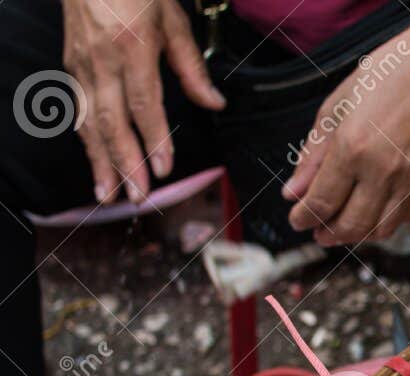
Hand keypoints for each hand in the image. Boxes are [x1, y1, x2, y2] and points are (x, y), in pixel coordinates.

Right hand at [62, 0, 225, 202]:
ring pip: (89, 121)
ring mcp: (82, 64)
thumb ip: (192, 66)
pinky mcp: (71, 66)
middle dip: (124, 163)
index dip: (154, 140)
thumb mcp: (173, 19)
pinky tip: (96, 164)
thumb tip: (214, 103)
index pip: (144, 104)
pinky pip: (78, 110)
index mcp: (132, 48)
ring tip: (109, 195)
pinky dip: (86, 141)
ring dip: (99, 162)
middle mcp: (102, 60)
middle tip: (137, 197)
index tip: (163, 170)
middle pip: (113, 121)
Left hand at [283, 40, 409, 246]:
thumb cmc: (381, 84)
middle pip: (350, 225)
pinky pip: (401, 219)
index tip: (296, 219)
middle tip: (316, 231)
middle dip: (327, 233)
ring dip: (355, 235)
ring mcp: (409, 181)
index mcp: (353, 148)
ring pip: (378, 230)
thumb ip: (311, 157)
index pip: (322, 201)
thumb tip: (292, 193)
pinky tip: (369, 214)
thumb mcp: (333, 111)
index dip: (303, 217)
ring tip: (341, 227)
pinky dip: (381, 224)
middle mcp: (383, 171)